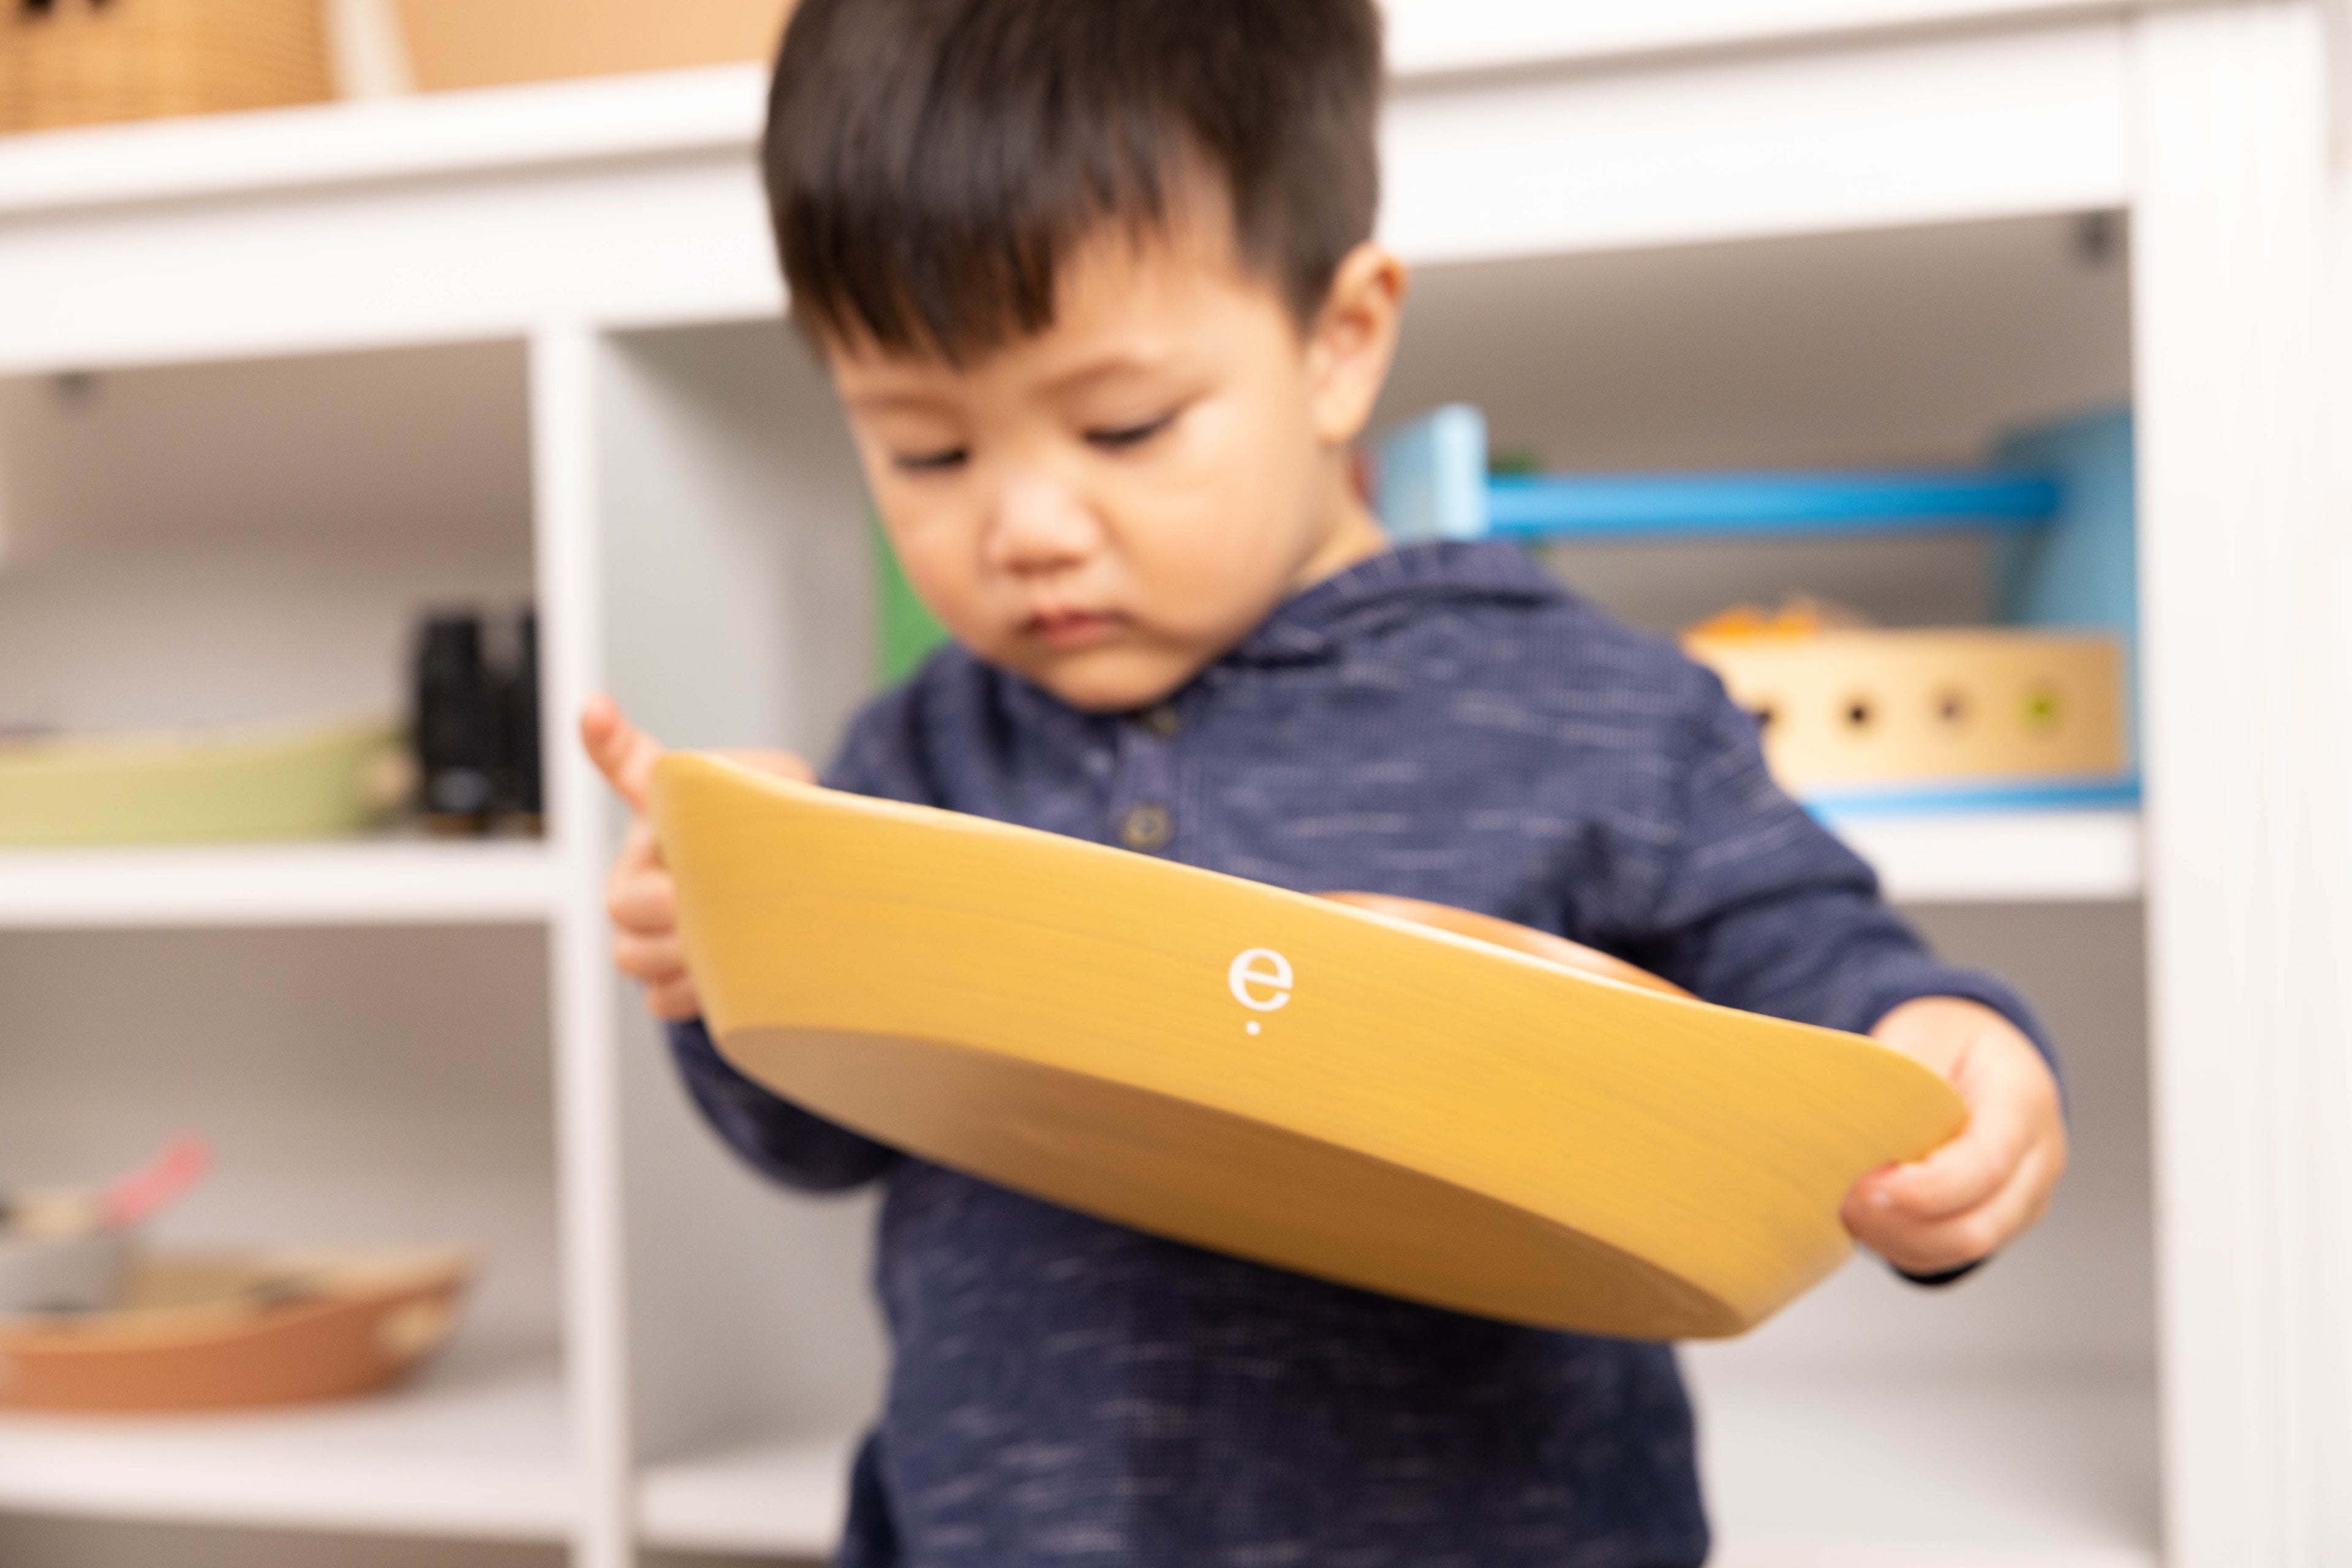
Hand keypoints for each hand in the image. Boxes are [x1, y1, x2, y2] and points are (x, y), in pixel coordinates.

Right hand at [579, 693, 811, 1020]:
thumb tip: (770, 798)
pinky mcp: (663, 976)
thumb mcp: (787, 793)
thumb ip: (771, 785)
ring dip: (679, 957)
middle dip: (660, 909)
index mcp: (666, 809)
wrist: (793, 892)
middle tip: (695, 906)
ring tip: (726, 946)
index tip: (599, 711)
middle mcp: (640, 865)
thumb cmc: (781, 834)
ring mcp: (643, 925)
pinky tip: (725, 980)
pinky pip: (660, 997)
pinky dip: (691, 994)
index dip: (609, 739)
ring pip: (631, 955)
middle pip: (620, 901)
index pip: (626, 762)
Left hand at [1842, 996, 2066, 1275]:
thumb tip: (1859, 1116)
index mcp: (2024, 1106)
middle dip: (1902, 1223)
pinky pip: (1943, 1256)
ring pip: (1958, 1251)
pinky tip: (1863, 1215)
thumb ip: (1904, 1074)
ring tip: (1844, 1204)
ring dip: (1894, 1238)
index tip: (1867, 1186)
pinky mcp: (1990, 1225)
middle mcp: (2035, 1164)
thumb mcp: (1928, 1031)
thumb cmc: (1955, 1042)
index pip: (1986, 1166)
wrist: (1983, 1058)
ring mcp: (2018, 1202)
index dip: (1925, 1189)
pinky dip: (1897, 1244)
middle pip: (1977, 1226)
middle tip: (1844, 1199)